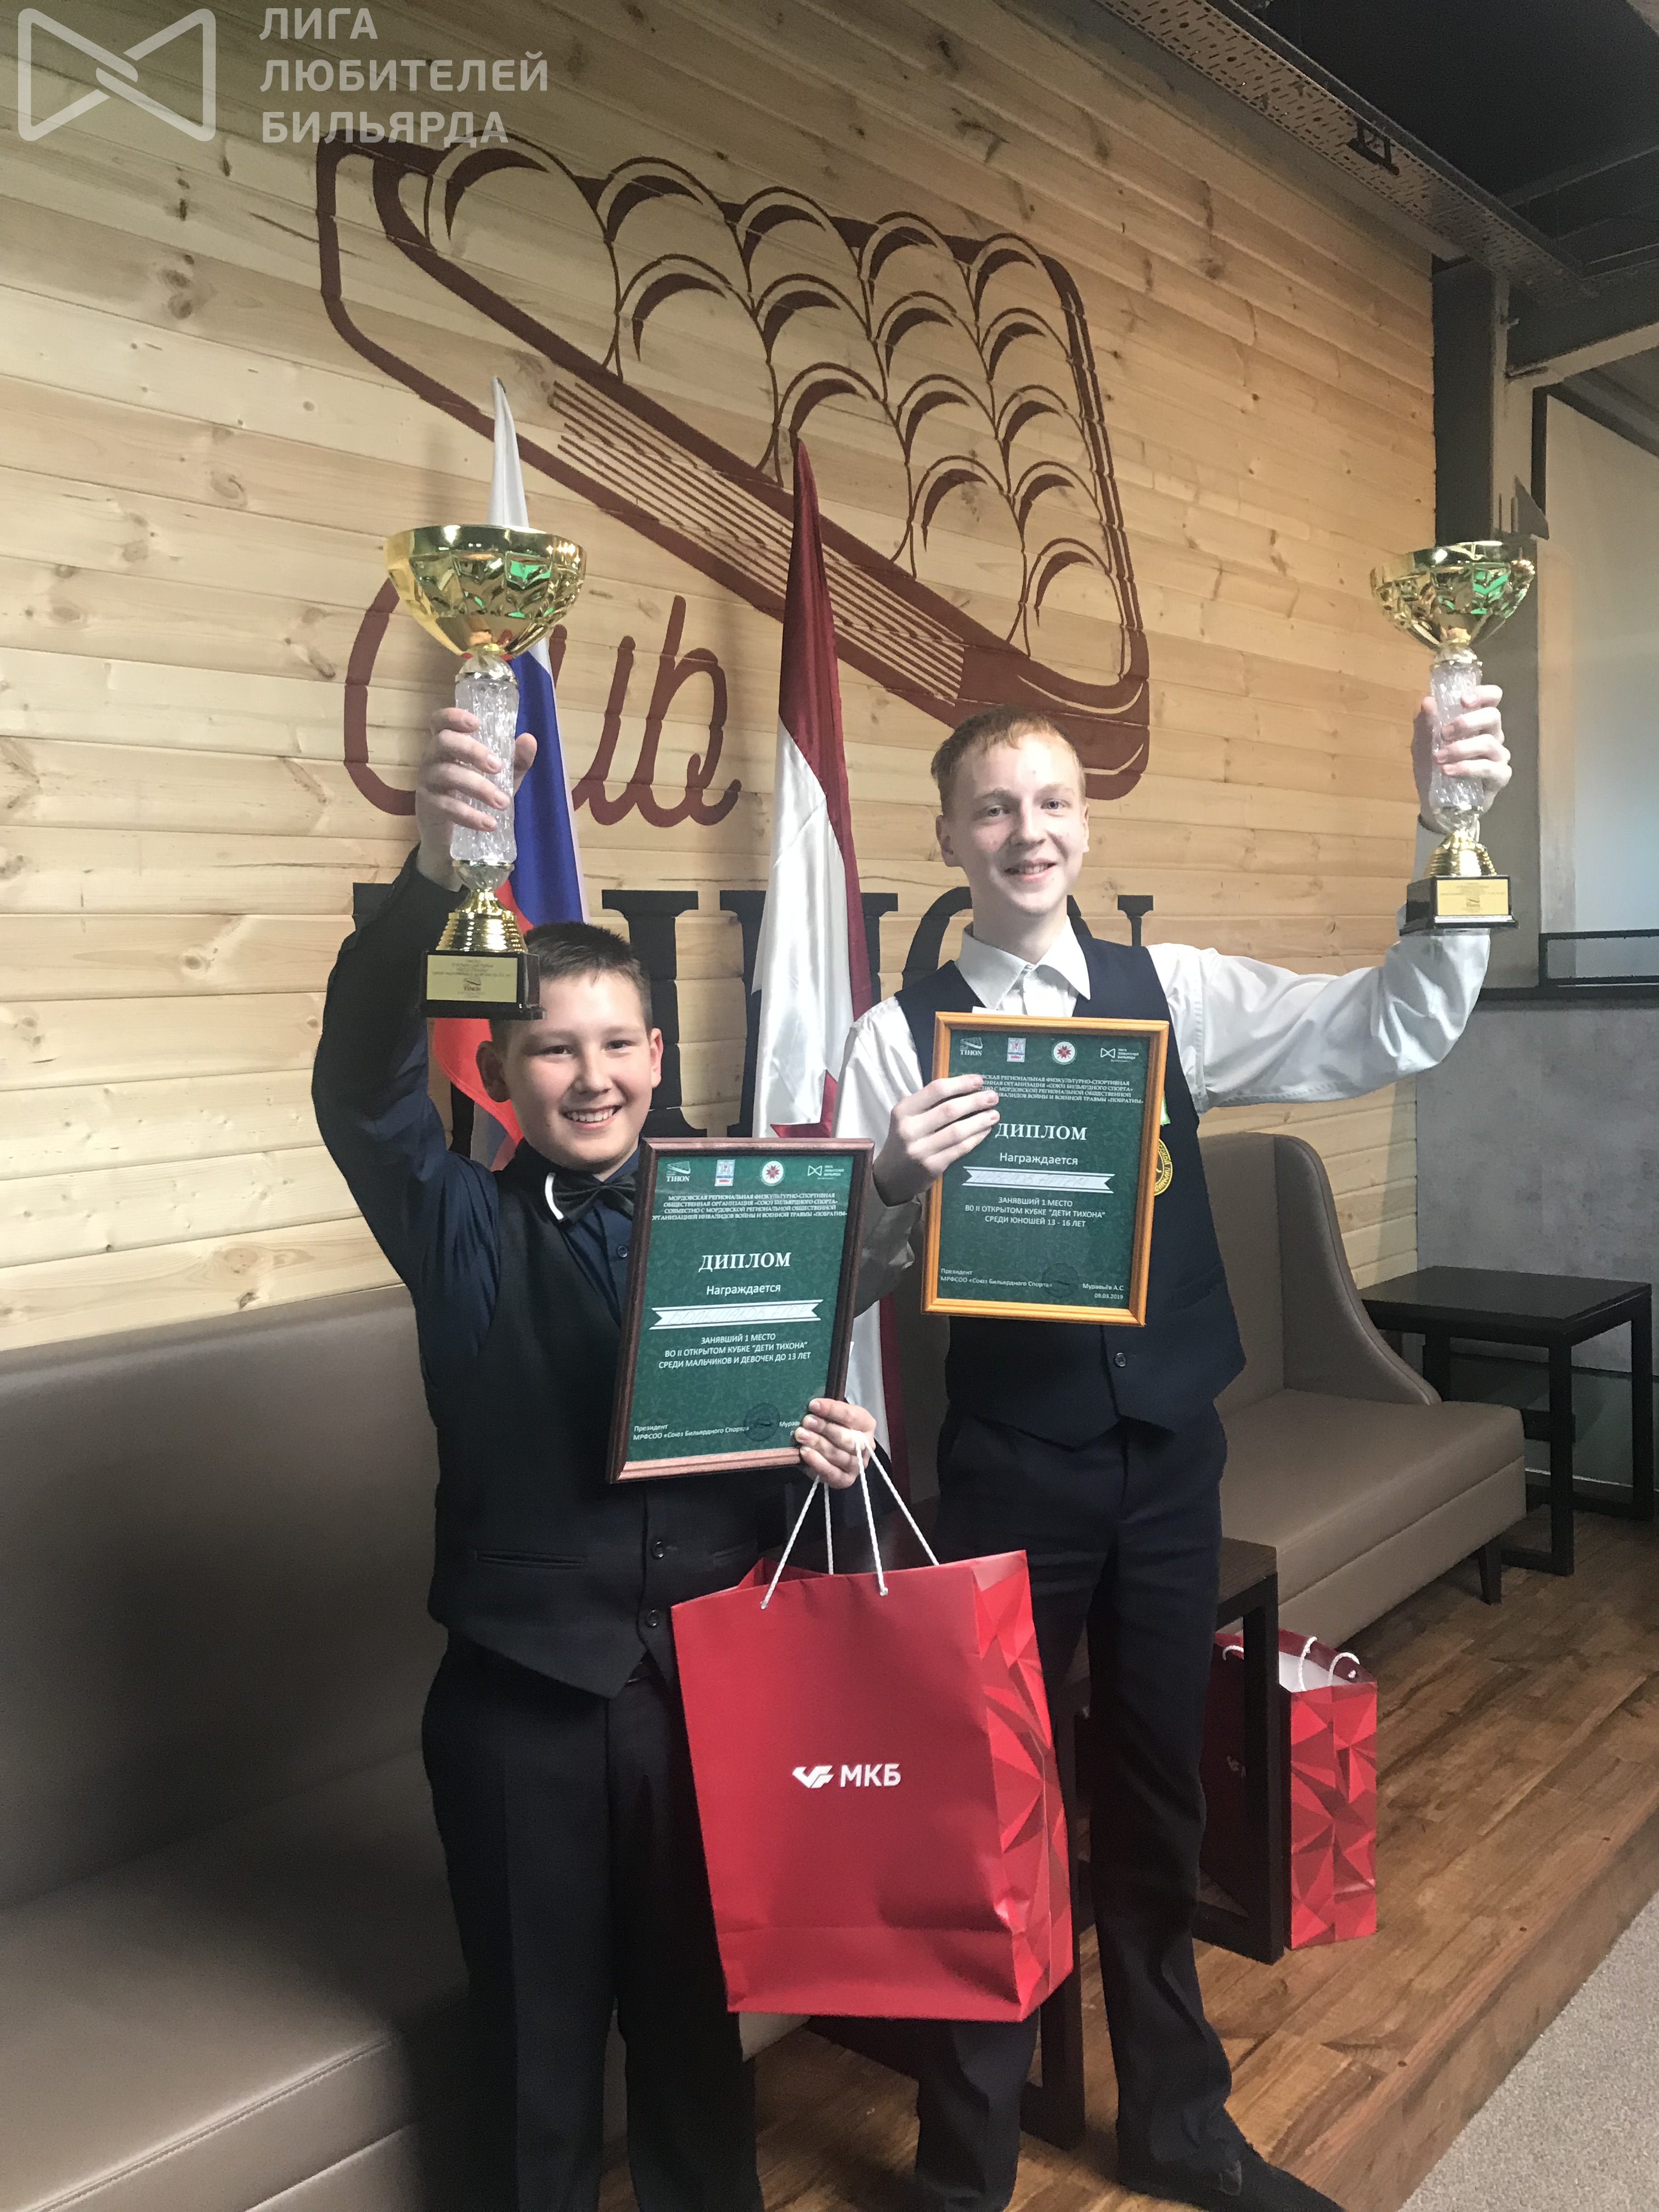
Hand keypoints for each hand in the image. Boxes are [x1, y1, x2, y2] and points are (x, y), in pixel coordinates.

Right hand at [414, 706, 537, 884]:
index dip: (453, 716)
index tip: (476, 723)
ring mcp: (427, 780)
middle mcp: (433, 757)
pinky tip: (489, 824)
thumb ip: (516, 760)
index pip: (440, 721)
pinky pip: (446, 806)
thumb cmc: (475, 797)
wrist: (454, 836)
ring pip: (447, 774)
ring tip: (503, 803)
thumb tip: (529, 739)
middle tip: (498, 766)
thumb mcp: (501, 778)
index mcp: (449, 744)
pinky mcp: (428, 805)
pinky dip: (470, 815)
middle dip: (472, 751)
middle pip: (444, 741)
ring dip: (478, 787)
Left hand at [794, 1398, 877, 1489]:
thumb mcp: (833, 1415)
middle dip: (824, 1428)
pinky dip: (817, 1462)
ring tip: (801, 1436)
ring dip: (818, 1445)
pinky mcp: (846, 1480)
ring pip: (838, 1455)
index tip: (813, 1405)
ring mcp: (857, 1465)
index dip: (832, 1410)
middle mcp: (867, 1446)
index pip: (851, 1416)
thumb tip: (811, 1407)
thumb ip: (826, 1411)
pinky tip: (804, 1452)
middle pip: (846, 1438)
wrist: (833, 1446)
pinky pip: (832, 1473)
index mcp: (867, 1424)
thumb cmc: (833, 1425)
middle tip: (806, 1421)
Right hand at [872, 1073, 999, 1205]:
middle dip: (975, 1101)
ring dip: (979, 1121)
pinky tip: (985, 1131)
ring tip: (994, 1114)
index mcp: (903, 1110)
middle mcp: (909, 1129)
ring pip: (957, 1131)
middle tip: (993, 1097)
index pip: (935, 1090)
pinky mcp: (932, 1167)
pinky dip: (975, 1138)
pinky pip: (959, 1149)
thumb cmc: (905, 1140)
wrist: (891, 1176)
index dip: (960, 1083)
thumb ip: (930, 1104)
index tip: (979, 1080)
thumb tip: (966, 1089)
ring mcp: (920, 1150)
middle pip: (949, 1110)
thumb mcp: (908, 1118)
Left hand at [1411, 683, 1508, 819]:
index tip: (1463, 701)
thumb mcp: (1422, 746)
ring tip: (1439, 759)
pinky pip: (1488, 768)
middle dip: (1466, 722)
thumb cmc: (1433, 768)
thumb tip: (1428, 701)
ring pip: (1489, 743)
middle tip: (1444, 733)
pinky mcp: (1500, 776)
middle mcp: (1493, 735)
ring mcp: (1499, 756)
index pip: (1493, 698)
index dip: (1483, 694)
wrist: (1435, 803)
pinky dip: (1466, 768)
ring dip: (1460, 749)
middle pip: (1493, 716)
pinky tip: (1448, 772)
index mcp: (1477, 722)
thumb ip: (1425, 724)